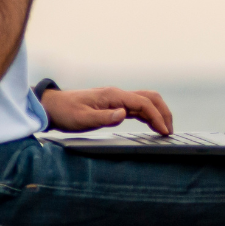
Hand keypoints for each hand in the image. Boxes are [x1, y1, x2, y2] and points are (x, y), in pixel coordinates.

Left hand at [41, 86, 174, 134]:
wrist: (54, 106)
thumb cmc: (67, 113)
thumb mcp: (82, 119)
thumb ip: (104, 118)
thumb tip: (124, 114)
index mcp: (113, 96)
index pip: (143, 103)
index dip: (157, 116)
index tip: (164, 131)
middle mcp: (118, 94)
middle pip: (150, 98)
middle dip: (164, 112)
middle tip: (170, 131)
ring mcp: (117, 99)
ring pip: (146, 101)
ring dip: (158, 113)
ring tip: (165, 130)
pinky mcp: (115, 105)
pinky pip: (138, 107)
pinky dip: (149, 115)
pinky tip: (152, 126)